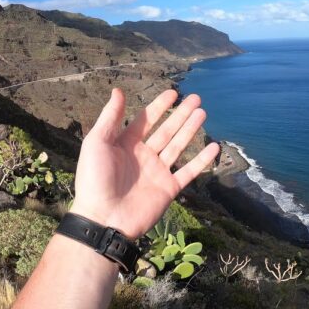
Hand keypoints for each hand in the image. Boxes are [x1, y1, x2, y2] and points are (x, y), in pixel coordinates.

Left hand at [70, 88, 219, 238]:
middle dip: (181, 114)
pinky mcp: (169, 188)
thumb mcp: (97, 143)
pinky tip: (214, 147)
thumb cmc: (94, 179)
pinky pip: (189, 171)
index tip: (173, 93)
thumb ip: (110, 117)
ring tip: (203, 113)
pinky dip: (202, 160)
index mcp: (125, 144)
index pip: (146, 120)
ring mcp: (157, 172)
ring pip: (178, 146)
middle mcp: (144, 156)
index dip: (159, 106)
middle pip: (166, 130)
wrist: (104, 218)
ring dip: (191, 130)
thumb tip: (118, 90)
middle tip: (196, 99)